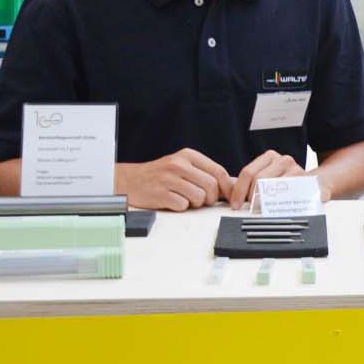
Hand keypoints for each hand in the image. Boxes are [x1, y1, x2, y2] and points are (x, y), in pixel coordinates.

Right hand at [117, 149, 232, 210]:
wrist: (131, 180)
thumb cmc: (161, 174)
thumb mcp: (184, 166)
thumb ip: (206, 173)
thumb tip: (232, 185)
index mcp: (188, 155)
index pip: (218, 171)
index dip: (227, 187)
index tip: (229, 196)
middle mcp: (178, 165)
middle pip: (211, 186)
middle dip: (211, 198)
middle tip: (203, 200)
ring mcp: (168, 179)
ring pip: (199, 197)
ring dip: (196, 203)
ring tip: (186, 199)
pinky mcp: (160, 194)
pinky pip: (183, 206)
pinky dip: (181, 207)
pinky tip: (173, 201)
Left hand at [230, 149, 311, 209]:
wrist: (317, 183)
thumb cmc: (288, 183)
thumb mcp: (267, 178)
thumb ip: (248, 184)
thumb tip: (228, 193)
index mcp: (270, 157)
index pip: (248, 172)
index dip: (239, 190)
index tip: (235, 204)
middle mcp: (283, 160)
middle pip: (258, 180)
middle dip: (250, 197)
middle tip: (248, 208)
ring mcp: (296, 170)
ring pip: (272, 188)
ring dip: (263, 202)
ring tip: (260, 210)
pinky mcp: (306, 182)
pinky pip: (288, 195)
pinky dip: (279, 204)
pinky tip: (276, 209)